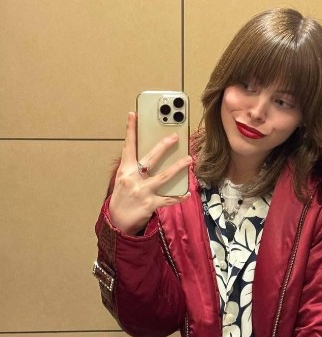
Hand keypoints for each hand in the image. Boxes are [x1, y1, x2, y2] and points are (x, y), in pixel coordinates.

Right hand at [108, 112, 191, 234]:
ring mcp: (143, 191)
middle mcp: (133, 179)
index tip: (133, 114)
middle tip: (175, 136)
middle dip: (163, 146)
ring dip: (178, 167)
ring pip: (164, 176)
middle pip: (150, 159)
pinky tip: (187, 193)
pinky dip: (179, 196)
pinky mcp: (150, 204)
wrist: (117, 222)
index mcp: (125, 170)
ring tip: (189, 159)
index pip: (128, 147)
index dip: (130, 130)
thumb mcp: (123, 179)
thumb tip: (150, 152)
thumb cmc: (122, 197)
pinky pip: (168, 199)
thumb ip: (135, 166)